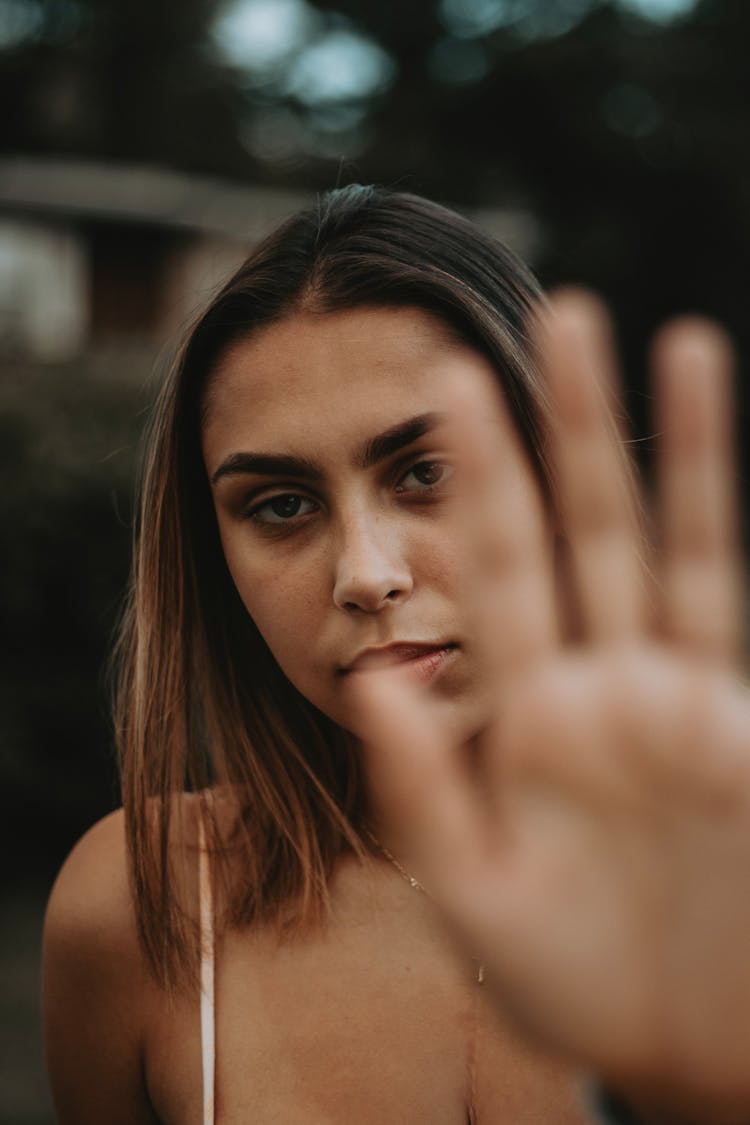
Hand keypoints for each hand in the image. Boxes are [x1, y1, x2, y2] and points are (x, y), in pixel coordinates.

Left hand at [350, 292, 749, 1123]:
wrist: (682, 1037)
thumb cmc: (567, 983)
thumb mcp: (471, 892)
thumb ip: (418, 783)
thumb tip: (365, 682)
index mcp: (515, 714)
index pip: (486, 572)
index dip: (466, 481)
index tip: (433, 385)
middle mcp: (589, 680)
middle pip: (568, 525)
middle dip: (553, 424)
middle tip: (541, 311)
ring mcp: (664, 689)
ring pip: (657, 539)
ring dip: (655, 442)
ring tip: (653, 334)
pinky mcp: (727, 713)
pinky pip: (722, 592)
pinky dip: (719, 509)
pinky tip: (713, 426)